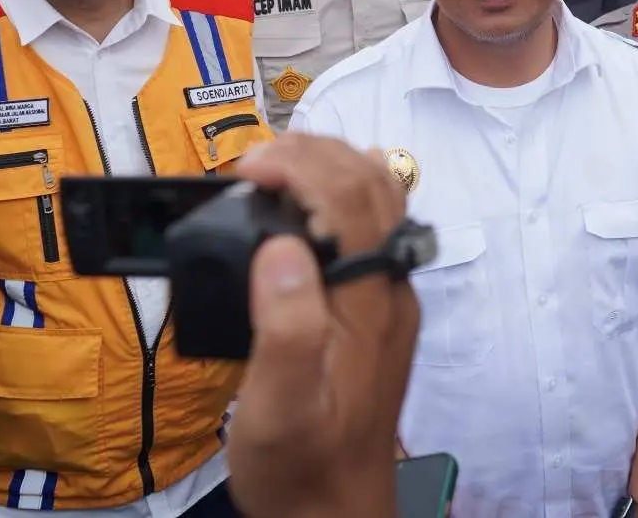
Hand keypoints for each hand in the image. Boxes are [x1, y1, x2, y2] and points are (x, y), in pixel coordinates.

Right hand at [225, 133, 418, 517]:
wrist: (335, 514)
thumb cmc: (302, 467)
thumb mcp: (277, 408)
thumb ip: (284, 329)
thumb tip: (282, 249)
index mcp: (368, 306)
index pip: (350, 200)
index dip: (302, 166)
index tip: (247, 167)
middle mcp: (390, 293)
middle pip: (372, 188)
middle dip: (315, 154)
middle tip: (254, 158)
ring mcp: (389, 301)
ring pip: (381, 202)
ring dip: (333, 165)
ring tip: (278, 161)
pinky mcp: (377, 314)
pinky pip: (375, 229)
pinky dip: (345, 192)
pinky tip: (321, 194)